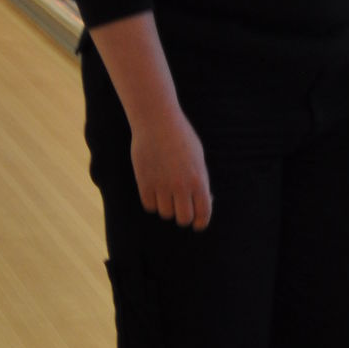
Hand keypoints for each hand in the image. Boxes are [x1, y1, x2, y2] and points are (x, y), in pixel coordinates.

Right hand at [130, 105, 211, 228]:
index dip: (200, 223)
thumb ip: (200, 181)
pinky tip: (154, 191)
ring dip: (167, 208)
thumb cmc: (181, 138)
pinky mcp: (144, 182)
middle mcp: (181, 186)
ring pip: (165, 213)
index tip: (197, 225)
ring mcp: (162, 185)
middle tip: (181, 211)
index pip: (203, 213)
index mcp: (199, 180)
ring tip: (166, 195)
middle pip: (183, 219)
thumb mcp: (198, 158)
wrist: (157, 122)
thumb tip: (204, 202)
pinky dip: (152, 202)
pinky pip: (149, 205)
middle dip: (183, 217)